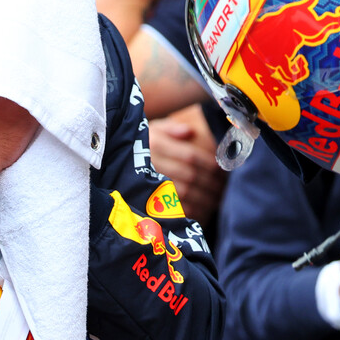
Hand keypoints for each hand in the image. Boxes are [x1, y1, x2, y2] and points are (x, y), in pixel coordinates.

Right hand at [147, 109, 226, 224]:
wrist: (115, 165)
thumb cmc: (143, 145)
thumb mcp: (153, 129)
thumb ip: (171, 127)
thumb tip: (189, 131)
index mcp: (156, 145)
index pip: (190, 156)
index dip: (210, 163)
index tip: (222, 168)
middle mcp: (153, 165)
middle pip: (191, 176)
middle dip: (211, 182)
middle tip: (224, 186)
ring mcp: (150, 186)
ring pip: (186, 194)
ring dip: (206, 198)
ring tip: (218, 199)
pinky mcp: (150, 205)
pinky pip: (176, 210)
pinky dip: (194, 212)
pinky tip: (205, 211)